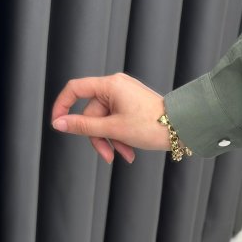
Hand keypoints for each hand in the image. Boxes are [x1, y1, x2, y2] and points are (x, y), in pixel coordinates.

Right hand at [50, 72, 169, 163]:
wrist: (183, 128)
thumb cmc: (152, 125)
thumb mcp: (113, 128)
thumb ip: (83, 126)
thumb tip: (58, 123)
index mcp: (110, 85)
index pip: (75, 89)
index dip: (62, 106)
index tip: (57, 124)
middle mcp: (116, 86)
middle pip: (92, 113)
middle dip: (99, 137)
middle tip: (108, 156)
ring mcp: (125, 96)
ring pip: (105, 121)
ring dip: (112, 140)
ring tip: (125, 155)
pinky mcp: (133, 105)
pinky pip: (117, 120)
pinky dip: (121, 136)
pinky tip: (130, 151)